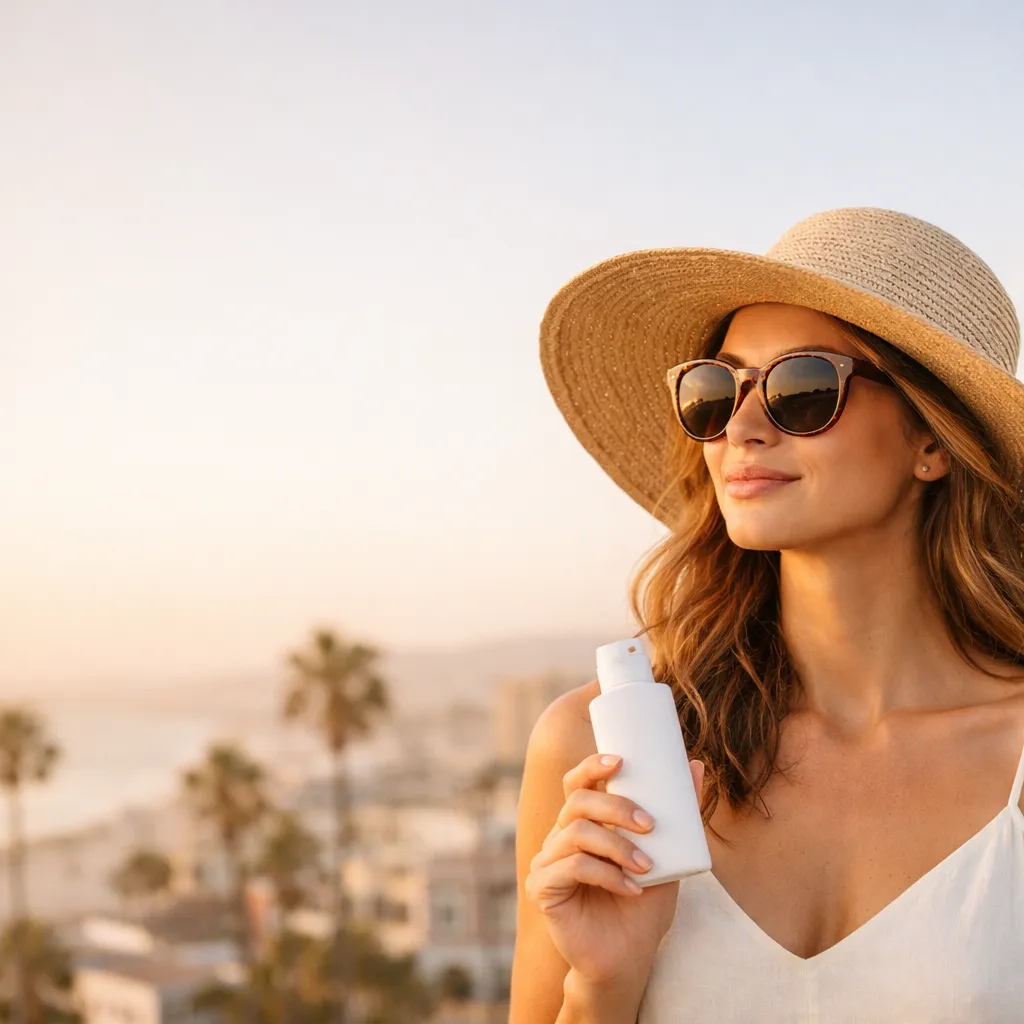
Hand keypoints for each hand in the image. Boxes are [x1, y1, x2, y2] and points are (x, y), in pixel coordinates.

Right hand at [525, 752, 705, 988]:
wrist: (628, 959)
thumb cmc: (643, 906)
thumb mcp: (668, 856)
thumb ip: (680, 816)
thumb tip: (697, 765)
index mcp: (583, 824)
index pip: (577, 783)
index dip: (592, 766)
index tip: (620, 761)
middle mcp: (559, 837)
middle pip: (577, 802)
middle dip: (616, 808)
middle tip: (650, 826)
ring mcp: (546, 861)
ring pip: (576, 833)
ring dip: (617, 846)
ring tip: (646, 868)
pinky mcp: (542, 887)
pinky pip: (573, 867)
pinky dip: (607, 875)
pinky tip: (630, 890)